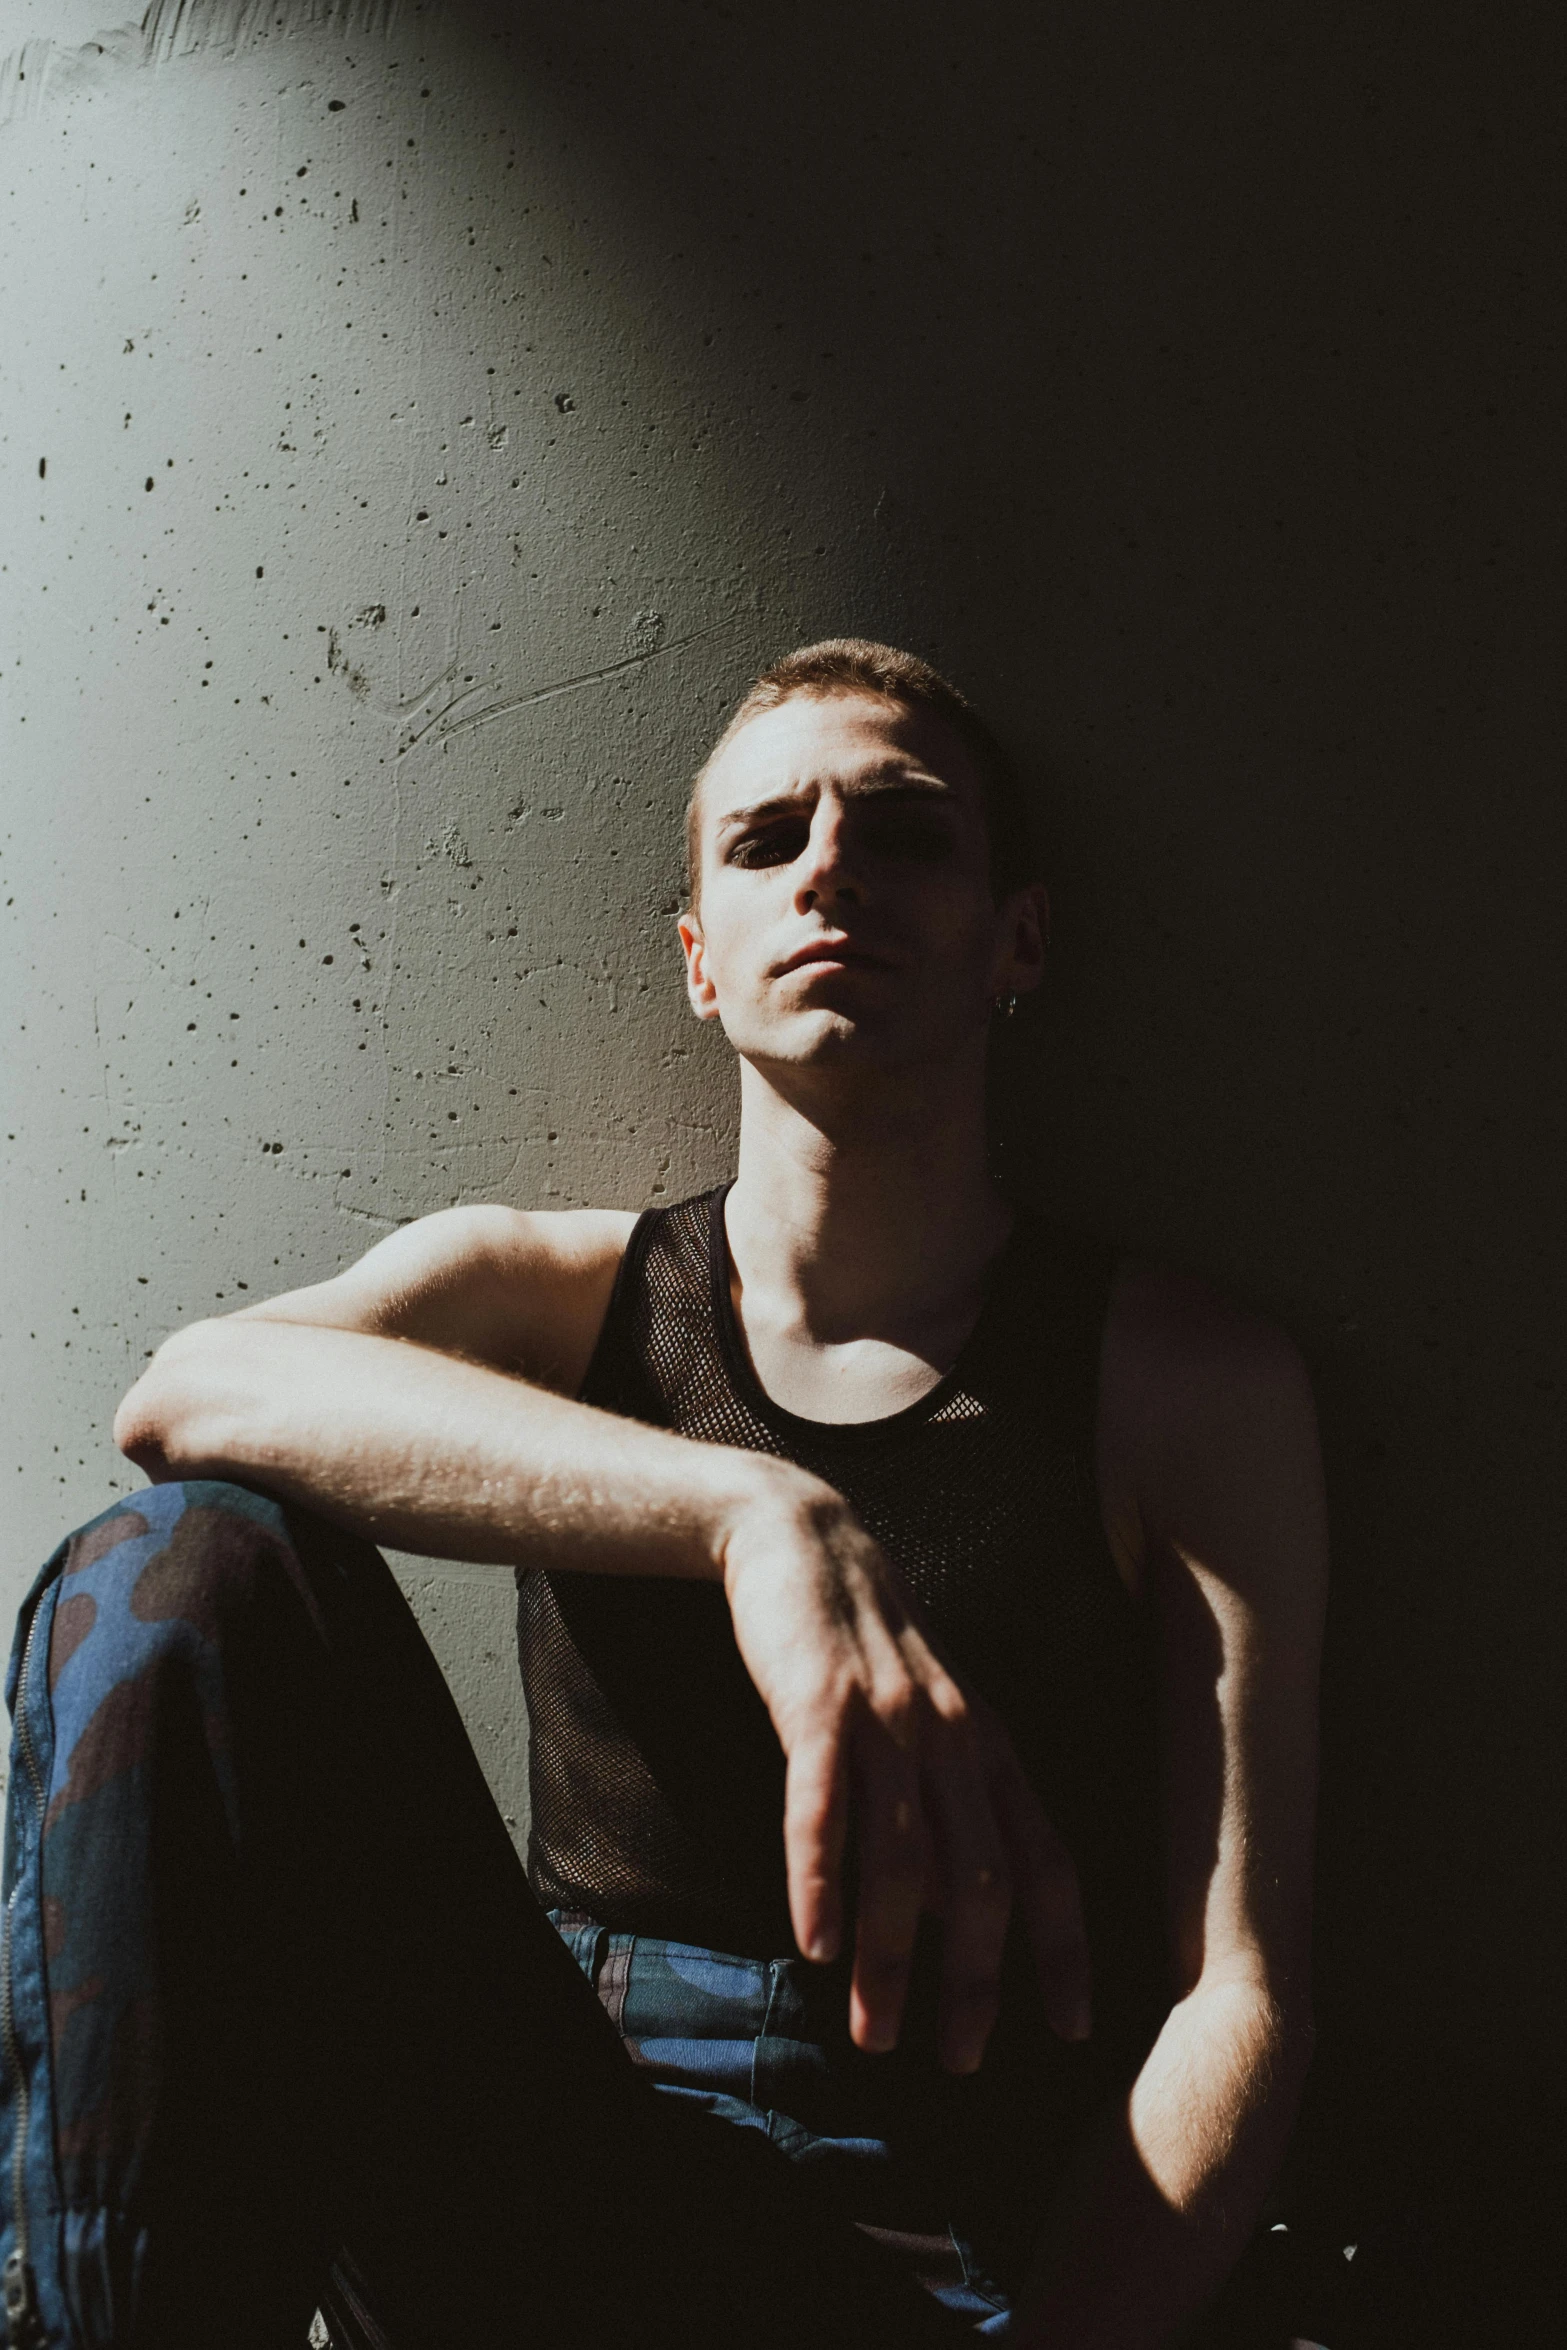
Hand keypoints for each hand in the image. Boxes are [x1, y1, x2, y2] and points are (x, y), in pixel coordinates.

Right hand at [718, 1467, 1091, 2071]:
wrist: (804, 1539)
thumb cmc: (862, 1643)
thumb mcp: (925, 1717)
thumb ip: (942, 1803)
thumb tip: (938, 1915)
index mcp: (988, 1746)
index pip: (1047, 1860)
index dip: (1064, 1948)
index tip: (1071, 2028)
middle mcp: (953, 1737)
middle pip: (982, 1879)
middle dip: (975, 1980)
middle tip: (956, 2060)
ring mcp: (886, 1721)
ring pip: (903, 1858)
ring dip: (892, 1957)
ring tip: (874, 2033)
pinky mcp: (817, 1704)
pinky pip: (824, 1805)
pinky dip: (821, 1879)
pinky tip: (813, 1943)